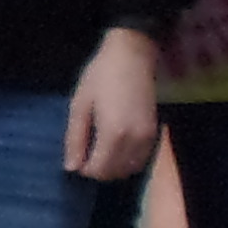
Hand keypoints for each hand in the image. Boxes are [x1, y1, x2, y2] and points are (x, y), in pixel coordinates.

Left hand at [64, 29, 161, 181]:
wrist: (132, 55)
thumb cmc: (100, 76)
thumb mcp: (80, 105)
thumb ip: (75, 138)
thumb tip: (72, 168)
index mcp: (112, 134)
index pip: (98, 170)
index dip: (85, 170)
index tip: (77, 158)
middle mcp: (134, 140)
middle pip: (115, 173)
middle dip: (99, 171)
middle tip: (87, 156)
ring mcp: (148, 137)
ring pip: (130, 169)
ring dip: (114, 168)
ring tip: (100, 152)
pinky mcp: (155, 132)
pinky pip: (142, 159)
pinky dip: (128, 161)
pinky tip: (117, 148)